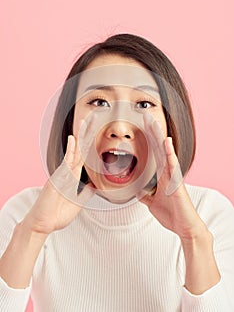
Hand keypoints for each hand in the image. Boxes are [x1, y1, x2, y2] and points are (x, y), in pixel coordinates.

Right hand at [23, 118, 95, 234]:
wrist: (43, 224)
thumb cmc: (57, 214)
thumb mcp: (77, 203)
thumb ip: (85, 192)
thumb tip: (95, 184)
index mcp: (72, 177)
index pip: (84, 157)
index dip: (90, 145)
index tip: (96, 133)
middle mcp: (67, 172)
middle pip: (79, 150)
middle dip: (86, 135)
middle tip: (92, 119)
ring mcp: (62, 174)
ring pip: (73, 152)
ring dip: (80, 137)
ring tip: (85, 123)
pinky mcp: (57, 178)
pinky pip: (65, 162)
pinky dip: (70, 150)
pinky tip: (73, 139)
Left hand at [139, 114, 207, 239]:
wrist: (184, 226)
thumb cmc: (172, 214)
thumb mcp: (152, 203)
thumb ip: (145, 194)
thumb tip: (137, 190)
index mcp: (162, 175)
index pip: (153, 153)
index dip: (146, 139)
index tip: (140, 126)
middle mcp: (167, 172)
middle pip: (157, 147)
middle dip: (151, 132)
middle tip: (144, 116)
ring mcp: (173, 176)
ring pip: (164, 152)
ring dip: (158, 137)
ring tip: (153, 122)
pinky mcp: (177, 182)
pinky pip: (172, 165)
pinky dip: (169, 152)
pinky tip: (166, 141)